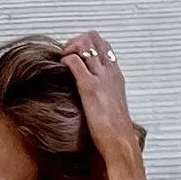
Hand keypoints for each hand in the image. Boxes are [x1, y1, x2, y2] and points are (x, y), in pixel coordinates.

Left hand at [60, 30, 138, 161]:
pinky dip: (65, 60)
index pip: (103, 45)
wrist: (120, 142)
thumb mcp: (112, 106)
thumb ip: (105, 96)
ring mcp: (100, 78)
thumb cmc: (115, 131)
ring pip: (85, 44)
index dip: (87, 45)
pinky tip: (60, 69)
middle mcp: (110, 71)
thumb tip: (95, 99)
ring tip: (63, 62)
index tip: (76, 57)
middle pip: (94, 37)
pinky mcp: (89, 88)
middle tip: (67, 56)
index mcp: (116, 75)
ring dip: (69, 48)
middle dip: (76, 41)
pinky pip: (75, 62)